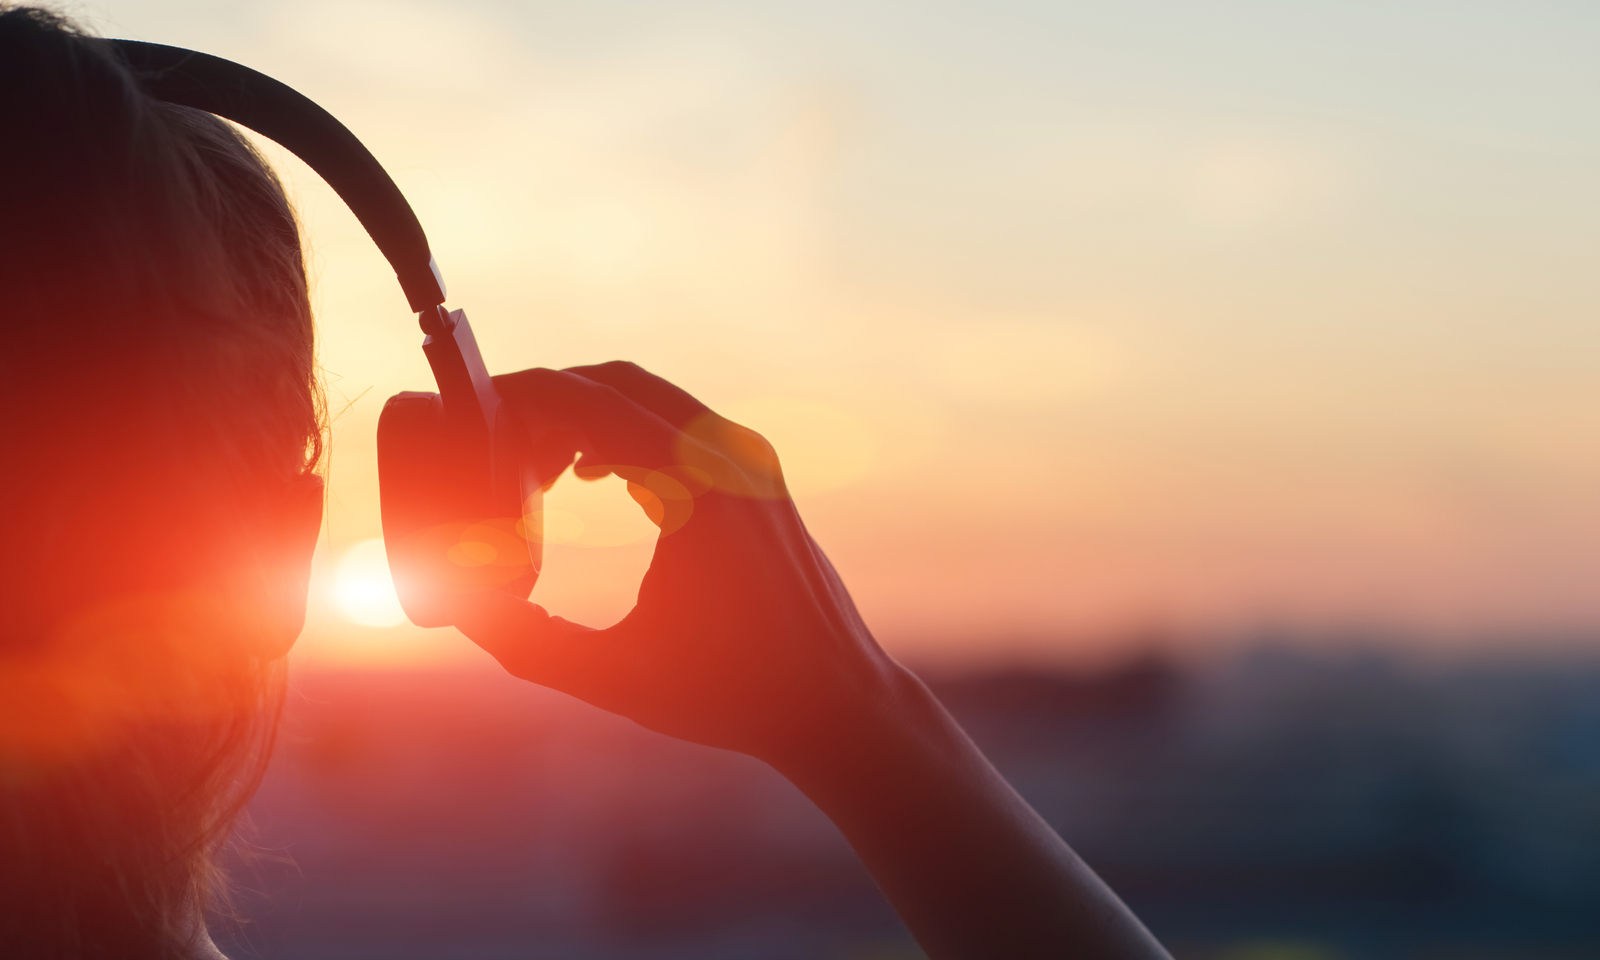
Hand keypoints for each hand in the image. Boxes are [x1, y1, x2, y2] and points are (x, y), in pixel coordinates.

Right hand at [455, 362, 910, 765]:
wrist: (835, 703)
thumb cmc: (731, 694)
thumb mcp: (611, 676)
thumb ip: (523, 642)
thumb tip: (453, 605)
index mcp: (696, 488)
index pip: (590, 402)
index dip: (521, 399)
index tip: (469, 417)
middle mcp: (730, 457)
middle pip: (617, 384)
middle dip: (547, 400)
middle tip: (489, 442)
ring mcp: (752, 463)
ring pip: (651, 400)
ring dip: (586, 414)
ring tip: (531, 468)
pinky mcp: (762, 480)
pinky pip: (680, 428)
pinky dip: (627, 434)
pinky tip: (587, 475)